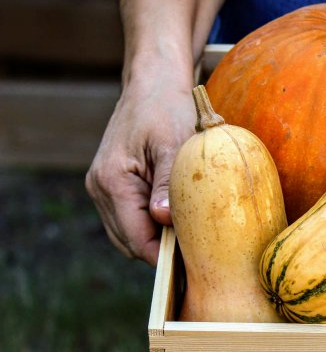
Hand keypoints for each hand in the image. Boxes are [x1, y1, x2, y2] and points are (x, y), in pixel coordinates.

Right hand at [85, 66, 194, 263]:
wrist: (153, 82)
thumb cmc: (167, 107)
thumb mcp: (173, 144)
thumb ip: (167, 184)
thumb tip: (163, 221)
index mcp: (112, 181)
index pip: (136, 238)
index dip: (163, 258)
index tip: (194, 269)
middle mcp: (100, 187)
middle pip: (129, 241)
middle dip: (161, 254)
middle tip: (198, 263)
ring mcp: (104, 187)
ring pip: (129, 232)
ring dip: (156, 240)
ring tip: (191, 246)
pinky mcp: (114, 183)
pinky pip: (131, 217)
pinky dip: (152, 225)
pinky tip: (179, 224)